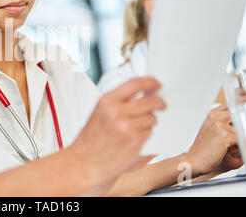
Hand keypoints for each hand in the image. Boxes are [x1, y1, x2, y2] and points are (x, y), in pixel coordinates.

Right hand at [72, 77, 165, 193]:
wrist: (84, 163)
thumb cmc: (90, 141)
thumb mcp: (99, 112)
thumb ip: (118, 102)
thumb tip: (142, 94)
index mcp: (107, 101)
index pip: (136, 83)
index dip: (150, 82)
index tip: (156, 84)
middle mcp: (117, 112)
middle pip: (150, 100)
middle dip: (159, 102)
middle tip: (161, 105)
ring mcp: (127, 127)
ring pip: (152, 117)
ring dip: (150, 121)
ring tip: (139, 127)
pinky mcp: (135, 142)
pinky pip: (150, 132)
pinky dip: (147, 134)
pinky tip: (136, 138)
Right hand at [186, 105, 242, 174]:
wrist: (193, 160)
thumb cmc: (201, 148)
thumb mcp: (209, 131)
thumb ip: (221, 123)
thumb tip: (236, 122)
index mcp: (210, 115)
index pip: (229, 106)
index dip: (237, 111)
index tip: (240, 116)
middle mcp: (214, 118)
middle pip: (237, 114)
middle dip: (241, 124)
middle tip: (236, 134)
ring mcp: (219, 126)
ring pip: (240, 129)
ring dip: (238, 138)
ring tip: (230, 146)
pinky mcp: (224, 136)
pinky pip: (240, 139)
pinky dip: (238, 145)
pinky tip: (230, 149)